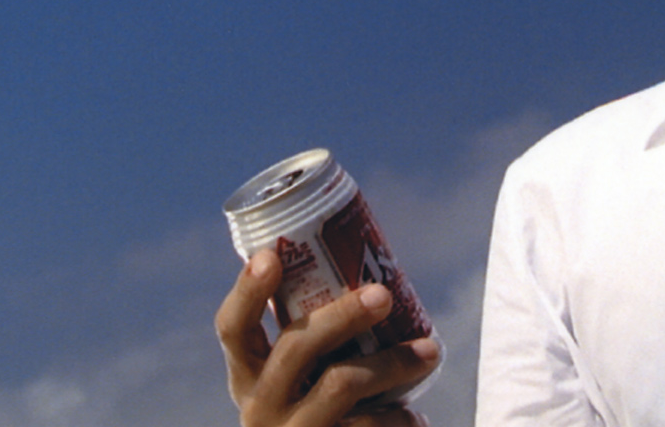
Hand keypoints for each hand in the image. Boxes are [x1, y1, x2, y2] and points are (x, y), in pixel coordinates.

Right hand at [215, 249, 440, 426]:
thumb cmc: (319, 415)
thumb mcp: (299, 385)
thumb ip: (316, 346)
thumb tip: (369, 279)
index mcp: (248, 376)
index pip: (233, 328)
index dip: (247, 291)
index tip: (271, 255)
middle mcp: (259, 406)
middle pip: (295, 347)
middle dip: (342, 314)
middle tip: (383, 294)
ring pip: (340, 384)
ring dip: (392, 362)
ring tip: (430, 351)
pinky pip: (367, 426)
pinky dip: (399, 418)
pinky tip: (416, 416)